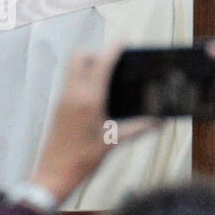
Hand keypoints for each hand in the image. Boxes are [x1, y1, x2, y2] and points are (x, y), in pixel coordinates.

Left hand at [30, 45, 153, 204]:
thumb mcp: (114, 142)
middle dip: (97, 53)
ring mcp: (62, 98)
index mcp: (88, 99)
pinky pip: (70, 81)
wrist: (54, 174)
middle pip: (80, 57)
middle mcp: (73, 94)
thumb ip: (139, 128)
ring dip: (88, 65)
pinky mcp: (58, 105)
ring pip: (73, 68)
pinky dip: (82, 78)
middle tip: (115, 62)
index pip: (101, 64)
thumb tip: (160, 121)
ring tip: (108, 76)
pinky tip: (96, 93)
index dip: (113, 49)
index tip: (124, 41)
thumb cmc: (83, 160)